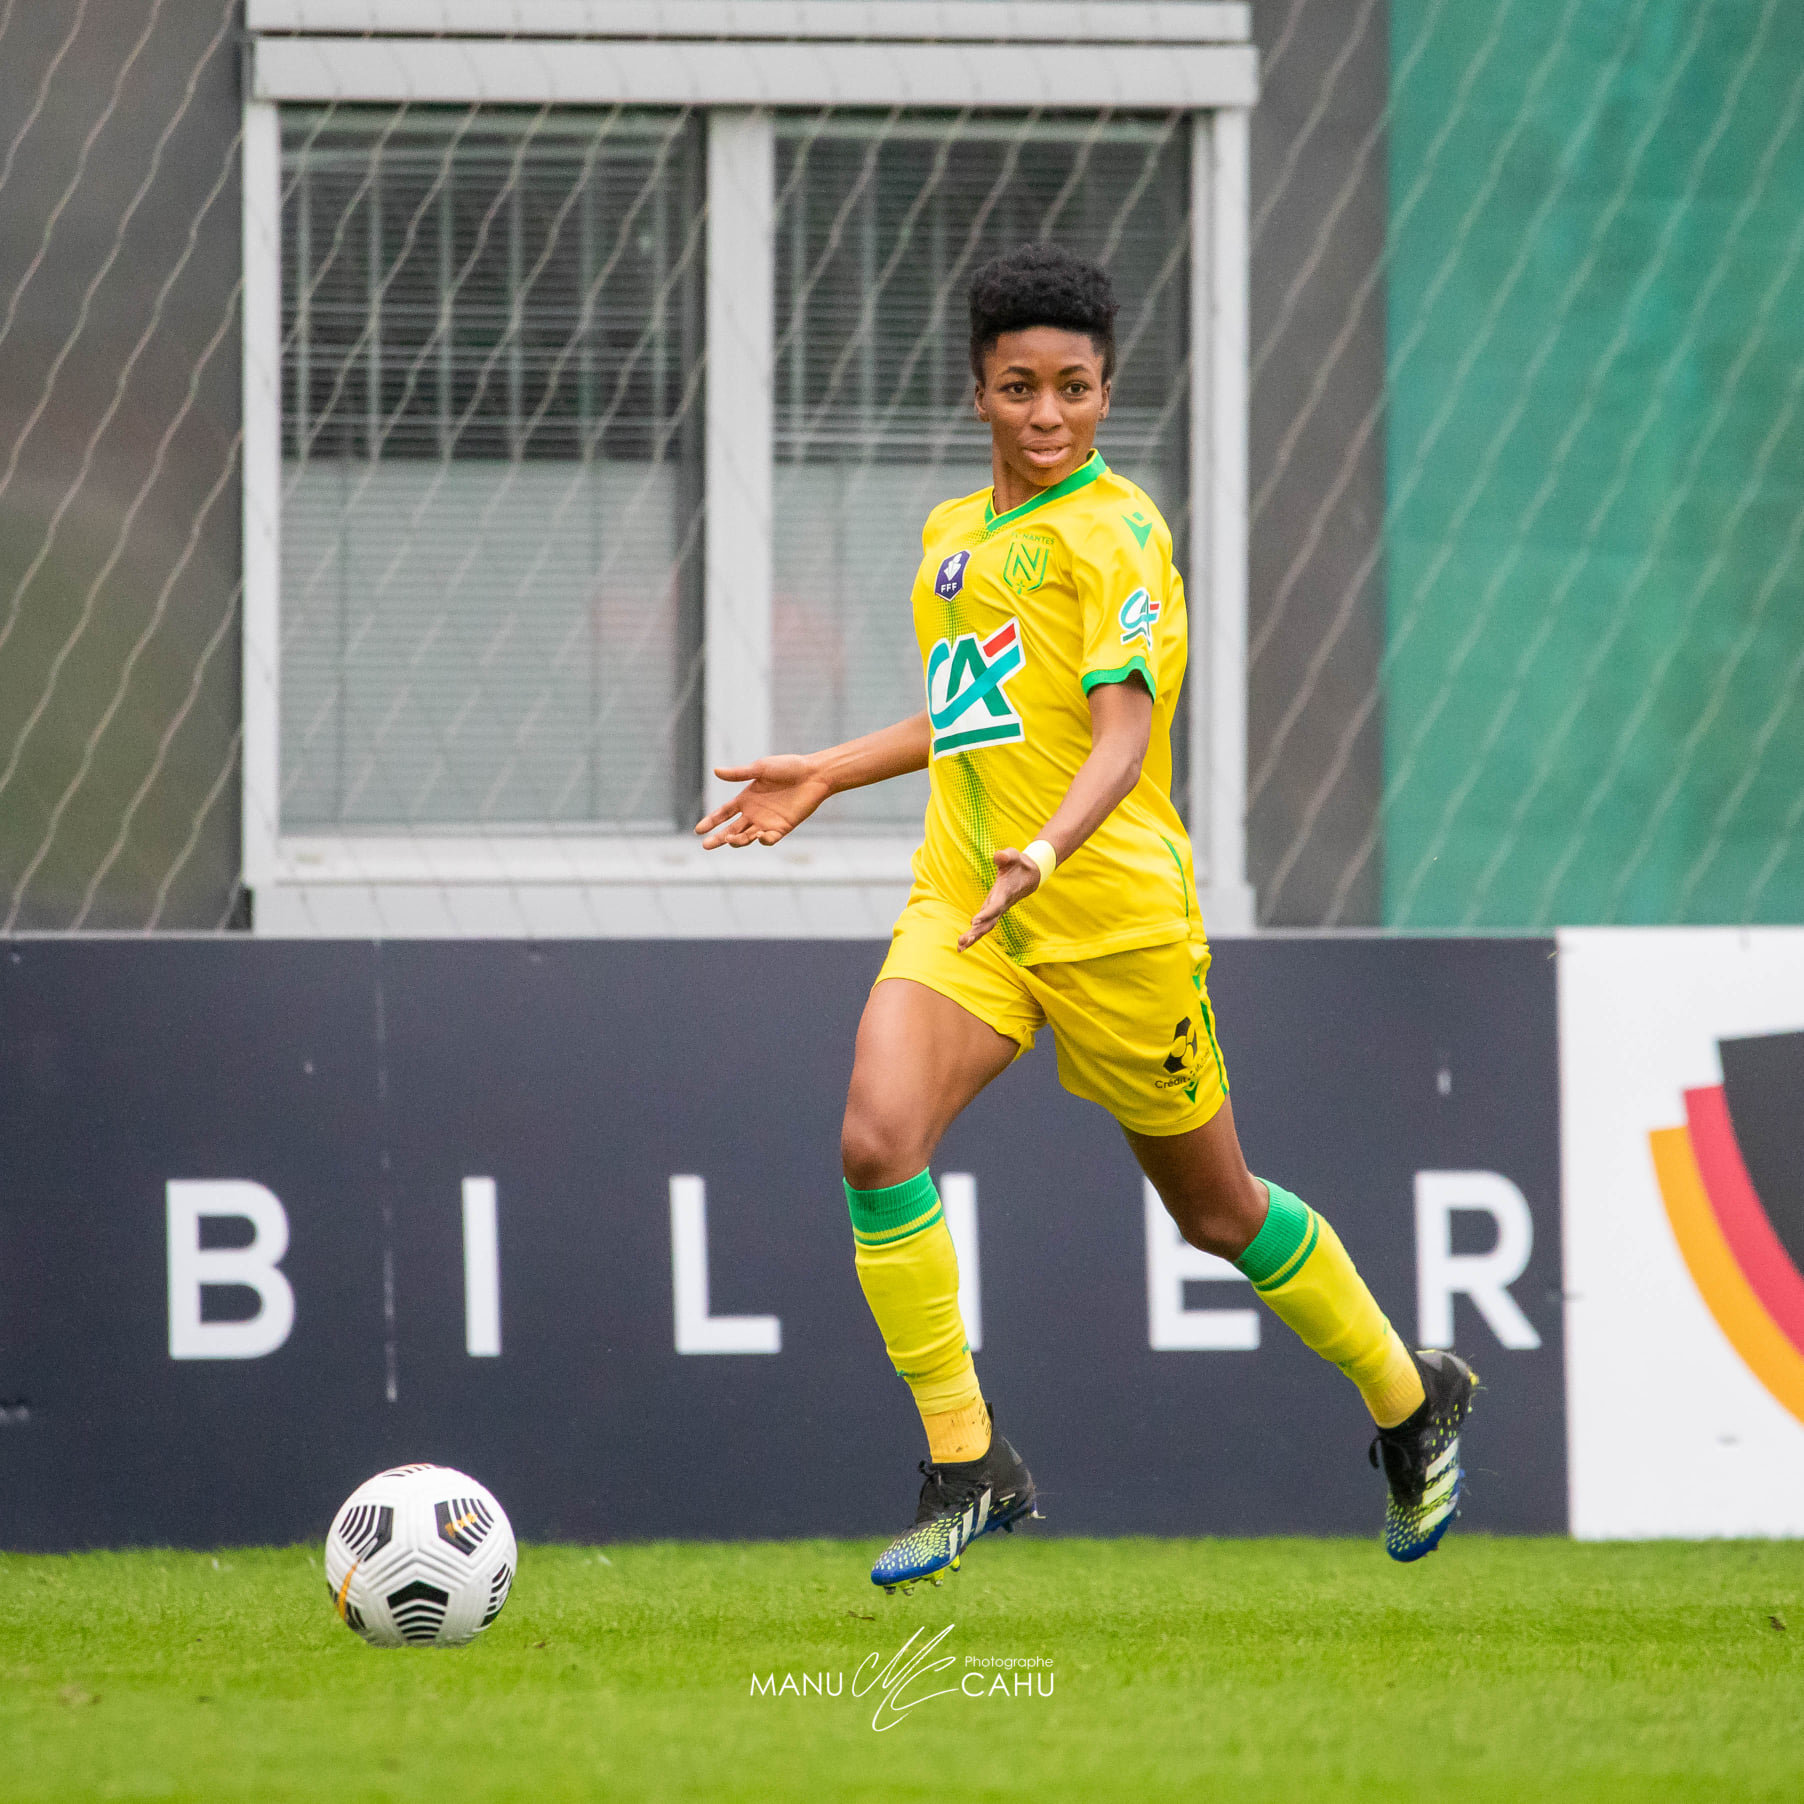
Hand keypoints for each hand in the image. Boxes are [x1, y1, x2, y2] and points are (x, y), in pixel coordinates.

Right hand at [694, 757, 832, 848]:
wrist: (814, 774)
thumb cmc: (788, 767)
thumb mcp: (761, 768)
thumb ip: (739, 774)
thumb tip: (715, 771)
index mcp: (746, 798)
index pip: (723, 813)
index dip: (710, 821)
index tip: (698, 830)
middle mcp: (754, 813)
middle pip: (731, 830)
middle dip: (718, 839)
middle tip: (706, 846)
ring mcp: (767, 822)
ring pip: (747, 837)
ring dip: (738, 840)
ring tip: (731, 838)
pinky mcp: (782, 828)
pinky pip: (769, 840)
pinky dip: (763, 840)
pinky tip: (760, 836)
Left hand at [958, 847, 1042, 949]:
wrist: (1030, 876)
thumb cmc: (1018, 864)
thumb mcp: (1014, 856)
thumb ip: (1006, 856)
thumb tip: (998, 855)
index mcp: (1005, 893)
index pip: (995, 905)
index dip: (986, 913)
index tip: (974, 921)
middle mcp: (1001, 905)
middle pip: (990, 922)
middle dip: (977, 932)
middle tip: (964, 941)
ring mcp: (997, 910)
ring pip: (986, 927)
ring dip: (973, 937)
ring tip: (960, 948)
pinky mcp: (993, 911)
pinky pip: (984, 926)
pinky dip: (974, 935)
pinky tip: (962, 944)